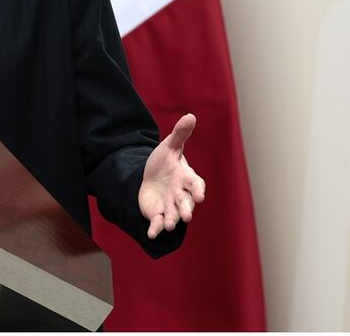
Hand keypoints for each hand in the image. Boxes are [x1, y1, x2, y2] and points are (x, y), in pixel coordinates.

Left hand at [138, 113, 205, 238]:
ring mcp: (170, 205)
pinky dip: (156, 229)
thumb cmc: (164, 163)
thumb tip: (190, 115)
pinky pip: (158, 222)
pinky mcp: (158, 213)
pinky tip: (151, 234)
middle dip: (186, 209)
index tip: (200, 195)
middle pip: (186, 203)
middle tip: (186, 216)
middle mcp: (181, 194)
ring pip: (173, 215)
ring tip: (169, 225)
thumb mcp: (169, 146)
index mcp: (186, 178)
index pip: (196, 184)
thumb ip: (180, 134)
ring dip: (171, 220)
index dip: (198, 190)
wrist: (150, 178)